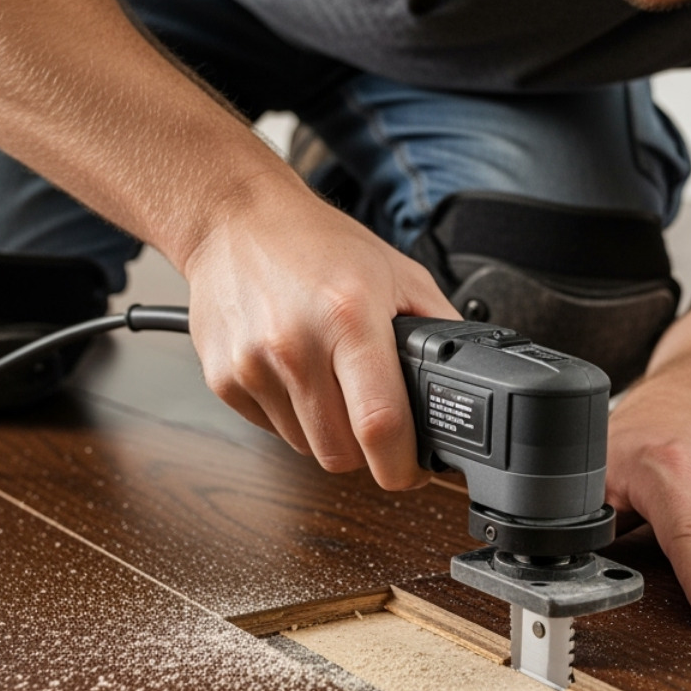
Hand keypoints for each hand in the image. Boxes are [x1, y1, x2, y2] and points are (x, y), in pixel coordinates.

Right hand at [181, 176, 458, 489]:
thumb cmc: (317, 243)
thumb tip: (467, 383)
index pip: (379, 425)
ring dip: (329, 432)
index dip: (402, 466)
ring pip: (307, 448)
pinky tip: (296, 373)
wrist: (235, 219)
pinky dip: (293, 417)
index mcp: (349, 318)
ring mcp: (253, 365)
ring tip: (331, 382)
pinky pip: (272, 430)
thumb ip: (439, 327)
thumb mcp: (398, 273)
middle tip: (375, 421)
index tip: (413, 471)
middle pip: (341, 453)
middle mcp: (296, 345)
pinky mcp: (223, 379)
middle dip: (368, 450)